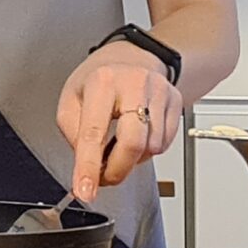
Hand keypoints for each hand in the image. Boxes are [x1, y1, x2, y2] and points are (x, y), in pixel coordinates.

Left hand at [57, 42, 182, 202]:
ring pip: (151, 148)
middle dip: (117, 170)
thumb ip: (73, 133)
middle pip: (132, 143)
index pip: (94, 132)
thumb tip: (87, 165)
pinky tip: (136, 134)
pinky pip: (164, 144)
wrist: (134, 57)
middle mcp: (134, 84)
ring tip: (119, 143)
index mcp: (102, 82)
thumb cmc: (100, 79)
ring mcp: (159, 92)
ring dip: (132, 159)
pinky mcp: (175, 101)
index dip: (89, 167)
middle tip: (104, 176)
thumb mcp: (71, 98)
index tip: (86, 190)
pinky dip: (148, 150)